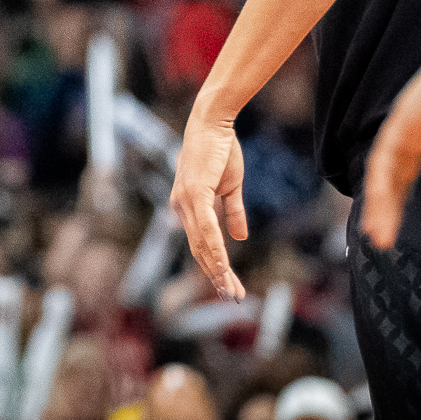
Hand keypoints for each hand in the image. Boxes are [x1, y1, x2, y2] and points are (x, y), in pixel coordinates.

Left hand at [169, 104, 248, 301]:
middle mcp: (180, 207)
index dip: (214, 265)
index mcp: (186, 207)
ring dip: (217, 270)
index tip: (228, 285)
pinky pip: (206, 229)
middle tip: (231, 297)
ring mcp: (185, 201)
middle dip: (216, 276)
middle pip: (199, 250)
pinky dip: (215, 249)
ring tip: (229, 290)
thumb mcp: (230, 187)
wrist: (214, 122)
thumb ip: (232, 213)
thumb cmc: (221, 150)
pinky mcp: (194, 193)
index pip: (200, 244)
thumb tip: (240, 239)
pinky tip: (223, 267)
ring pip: (202, 245)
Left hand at [361, 28, 420, 247]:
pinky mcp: (407, 117)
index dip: (394, 196)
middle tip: (380, 241)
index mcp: (419, 130)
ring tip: (379, 236)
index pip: (401, 169)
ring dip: (381, 204)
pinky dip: (384, 180)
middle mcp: (406, 127)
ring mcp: (404, 121)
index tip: (391, 225)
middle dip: (385, 209)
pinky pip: (390, 153)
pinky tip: (380, 201)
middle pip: (389, 174)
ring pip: (384, 169)